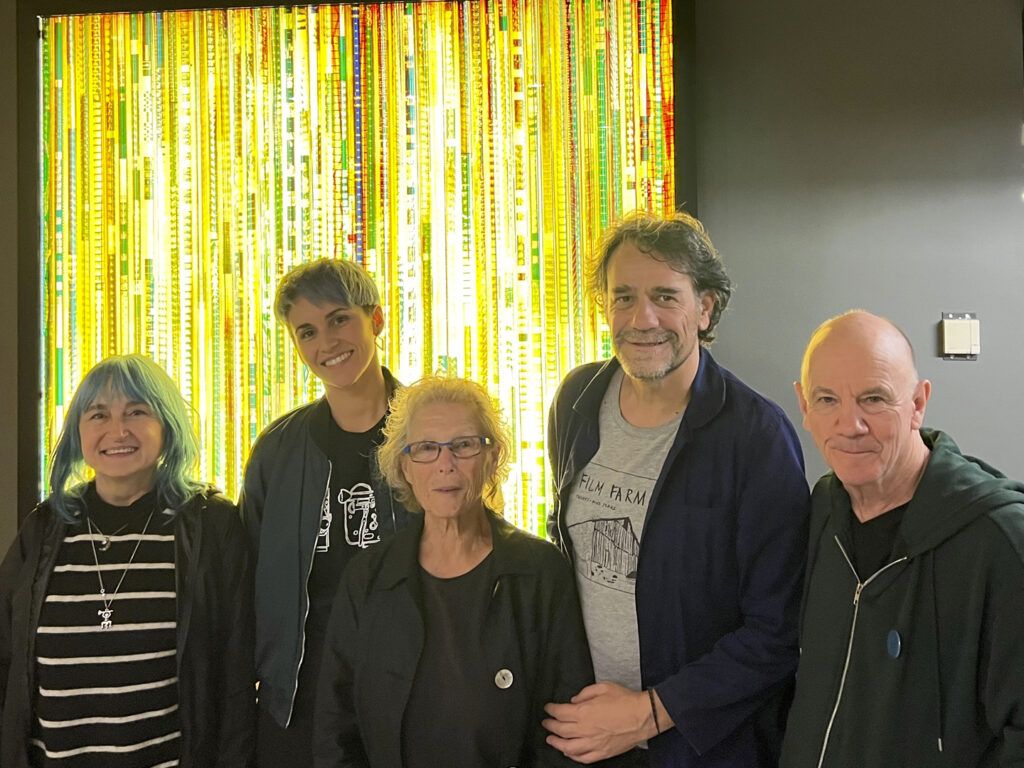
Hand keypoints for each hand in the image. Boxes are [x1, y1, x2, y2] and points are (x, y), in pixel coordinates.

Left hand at [542, 682, 662, 763]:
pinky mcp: (603, 752)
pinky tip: (569, 753)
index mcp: (585, 711)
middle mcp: (586, 729)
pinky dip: (573, 756)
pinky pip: (584, 758)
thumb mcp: (603, 687)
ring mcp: (594, 743)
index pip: (560, 712)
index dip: (551, 710)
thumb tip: (574, 700)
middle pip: (561, 730)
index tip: (548, 708)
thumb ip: (585, 693)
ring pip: (568, 747)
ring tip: (551, 739)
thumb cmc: (626, 701)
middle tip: (546, 723)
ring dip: (557, 743)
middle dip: (550, 726)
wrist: (644, 716)